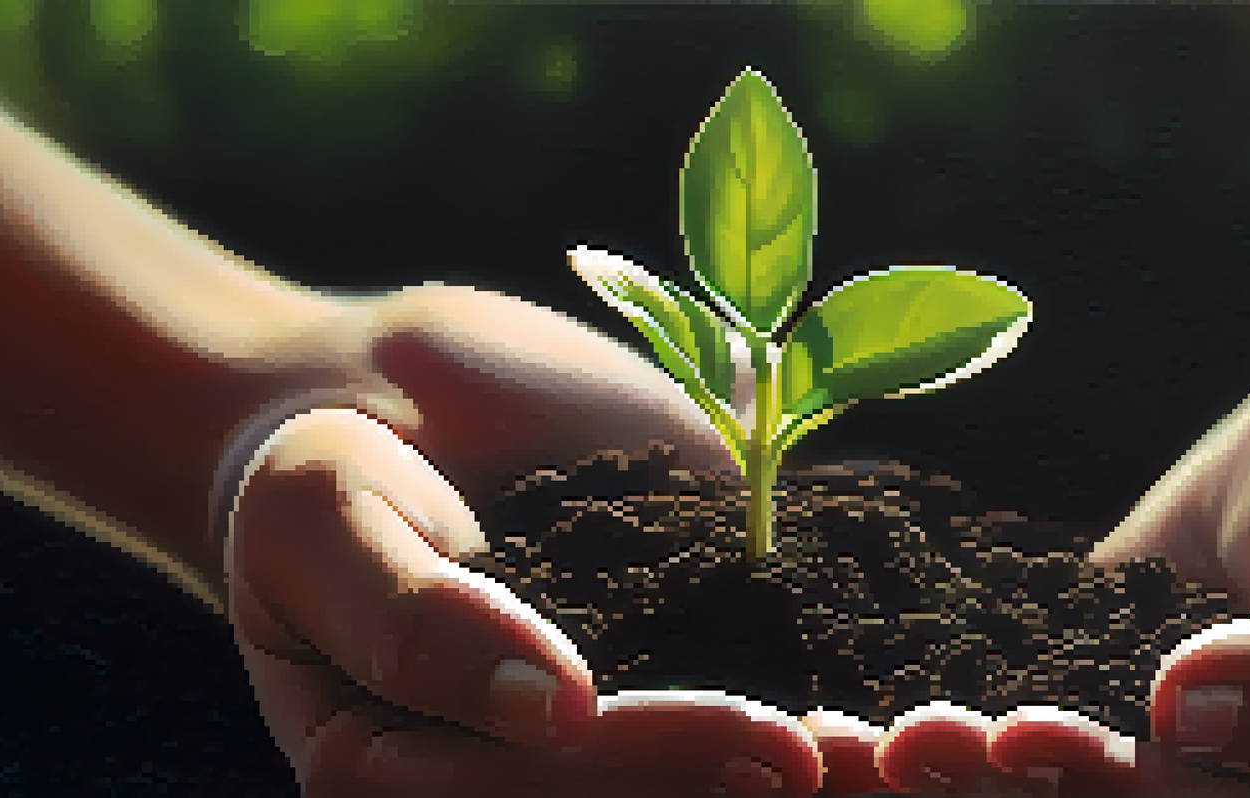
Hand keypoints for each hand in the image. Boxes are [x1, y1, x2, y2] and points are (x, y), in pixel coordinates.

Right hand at [222, 284, 886, 795]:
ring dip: (827, 757)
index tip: (776, 745)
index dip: (664, 771)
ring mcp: (605, 708)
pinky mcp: (668, 642)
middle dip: (767, 780)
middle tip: (889, 760)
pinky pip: (749, 667)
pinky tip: (931, 662)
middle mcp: (525, 766)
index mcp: (422, 776)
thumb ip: (410, 617)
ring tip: (938, 738)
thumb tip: (553, 709)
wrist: (373, 395)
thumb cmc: (311, 459)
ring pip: (713, 758)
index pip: (550, 794)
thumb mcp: (320, 519)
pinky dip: (838, 665)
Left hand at [855, 336, 1249, 794]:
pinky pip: (999, 671)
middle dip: (983, 782)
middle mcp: (1206, 774)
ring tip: (840, 735)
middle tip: (888, 746)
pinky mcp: (1079, 658)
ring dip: (934, 753)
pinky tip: (841, 676)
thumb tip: (1187, 720)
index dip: (1098, 787)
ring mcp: (1134, 718)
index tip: (1015, 737)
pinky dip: (926, 673)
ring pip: (1027, 752)